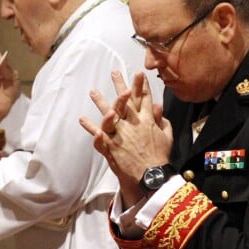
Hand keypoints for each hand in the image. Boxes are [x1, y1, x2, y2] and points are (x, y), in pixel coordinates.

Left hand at [80, 70, 172, 207]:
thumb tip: (159, 107)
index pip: (144, 99)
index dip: (142, 85)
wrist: (151, 175)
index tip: (139, 73)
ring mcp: (121, 133)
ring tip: (93, 91)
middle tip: (115, 72)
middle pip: (125, 101)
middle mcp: (132, 123)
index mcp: (148, 121)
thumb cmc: (161, 158)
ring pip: (109, 114)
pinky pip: (98, 134)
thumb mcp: (167, 137)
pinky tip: (82, 118)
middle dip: (120, 85)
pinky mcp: (111, 145)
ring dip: (100, 102)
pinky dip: (90, 127)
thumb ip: (163, 121)